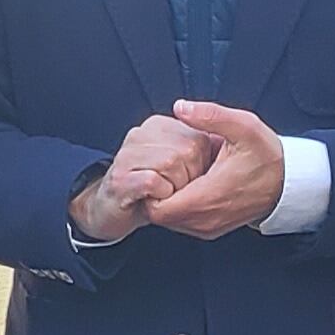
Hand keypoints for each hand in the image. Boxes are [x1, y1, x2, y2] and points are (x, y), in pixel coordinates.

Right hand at [70, 115, 212, 243]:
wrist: (111, 208)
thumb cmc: (150, 187)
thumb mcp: (178, 162)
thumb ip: (196, 148)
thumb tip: (223, 144)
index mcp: (157, 126)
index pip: (198, 137)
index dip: (202, 164)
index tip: (188, 176)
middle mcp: (140, 135)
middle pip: (187, 149)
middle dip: (190, 176)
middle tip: (175, 187)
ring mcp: (127, 155)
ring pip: (171, 162)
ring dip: (175, 187)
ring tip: (163, 192)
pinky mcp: (120, 178)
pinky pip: (153, 181)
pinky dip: (161, 195)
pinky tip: (153, 198)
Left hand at [141, 99, 288, 238]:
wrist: (288, 183)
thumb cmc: (267, 157)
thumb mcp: (243, 126)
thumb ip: (210, 115)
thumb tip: (180, 106)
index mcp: (208, 197)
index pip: (157, 208)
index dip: (150, 188)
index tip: (155, 167)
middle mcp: (205, 219)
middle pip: (158, 216)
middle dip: (154, 192)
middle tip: (161, 168)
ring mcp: (208, 228)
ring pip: (169, 221)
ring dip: (165, 200)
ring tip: (172, 175)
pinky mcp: (211, 229)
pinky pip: (182, 223)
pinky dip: (177, 207)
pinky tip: (185, 184)